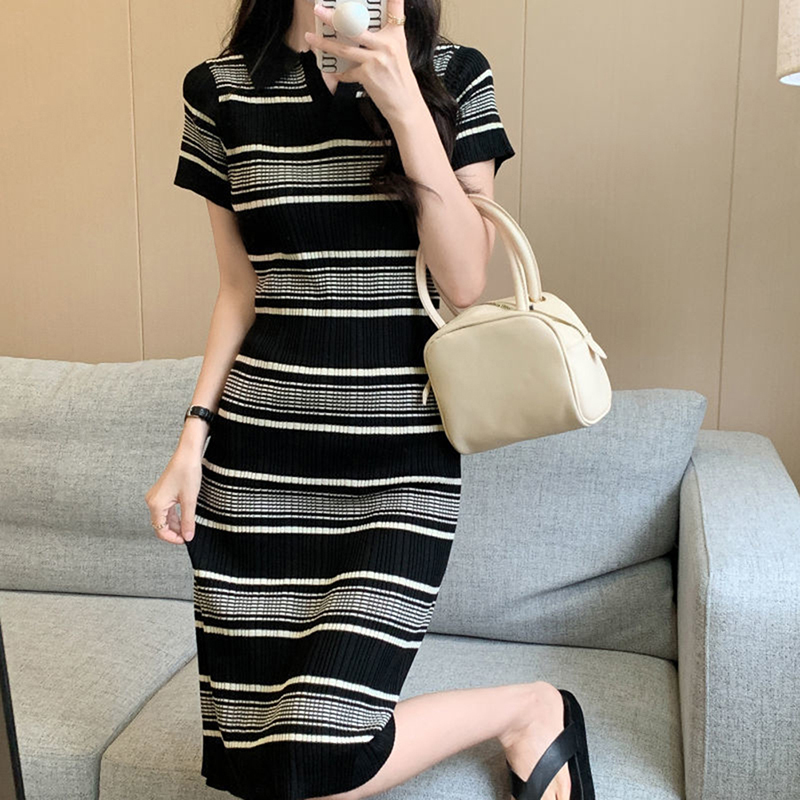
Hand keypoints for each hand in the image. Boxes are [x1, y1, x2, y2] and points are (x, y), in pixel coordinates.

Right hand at [144, 450, 201, 544]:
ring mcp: (156, 496)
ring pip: (164, 518)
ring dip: (175, 525)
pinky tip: (186, 519)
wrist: (187, 453)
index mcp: (156, 504)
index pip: (160, 530)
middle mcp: (152, 501)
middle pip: (160, 525)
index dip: (173, 539)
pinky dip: (175, 517)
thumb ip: (188, 521)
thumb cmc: (188, 472)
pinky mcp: (162, 492)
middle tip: (189, 537)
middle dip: (174, 533)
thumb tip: (188, 537)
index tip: (186, 541)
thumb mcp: (190, 500)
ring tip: (189, 529)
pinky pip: (166, 510)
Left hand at [305, 0, 419, 122]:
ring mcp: (376, 59)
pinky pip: (347, 72)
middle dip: (334, 17)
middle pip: (356, 26)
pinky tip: (335, 73)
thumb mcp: (398, 53)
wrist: (405, 105)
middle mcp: (386, 44)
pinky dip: (340, 73)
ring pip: (344, 48)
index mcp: (395, 36)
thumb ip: (383, 39)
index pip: (395, 8)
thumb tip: (361, 30)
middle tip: (318, 10)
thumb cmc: (400, 80)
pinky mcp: (367, 75)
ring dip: (324, 43)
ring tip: (311, 38)